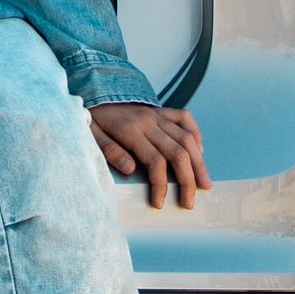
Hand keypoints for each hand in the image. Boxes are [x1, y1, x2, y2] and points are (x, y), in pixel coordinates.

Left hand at [90, 102, 208, 208]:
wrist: (90, 90)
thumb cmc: (90, 117)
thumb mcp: (90, 134)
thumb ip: (109, 150)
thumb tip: (130, 169)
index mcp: (129, 129)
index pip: (154, 161)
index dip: (160, 185)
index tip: (159, 204)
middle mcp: (148, 121)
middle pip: (177, 152)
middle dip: (187, 180)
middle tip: (189, 202)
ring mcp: (156, 114)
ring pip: (187, 138)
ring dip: (199, 163)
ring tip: (205, 184)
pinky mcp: (160, 110)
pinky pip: (185, 118)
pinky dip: (196, 134)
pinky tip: (199, 152)